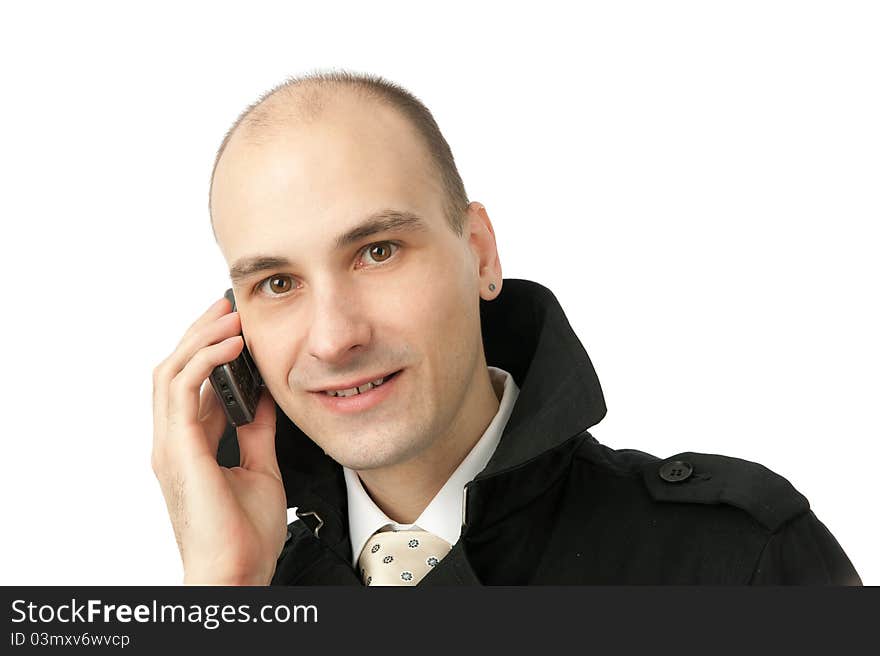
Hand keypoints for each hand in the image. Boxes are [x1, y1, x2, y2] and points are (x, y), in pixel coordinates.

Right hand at [151, 297, 286, 584]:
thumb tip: (263, 398)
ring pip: (171, 371)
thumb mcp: (259, 467)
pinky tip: (232, 344)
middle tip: (227, 306)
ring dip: (200, 337)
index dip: (209, 348)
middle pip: (174, 368)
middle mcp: (173, 440)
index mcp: (190, 444)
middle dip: (199, 332)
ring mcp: (170, 444)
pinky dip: (205, 360)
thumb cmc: (244, 535)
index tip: (235, 324)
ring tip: (230, 315)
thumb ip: (255, 432)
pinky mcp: (178, 450)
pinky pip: (182, 390)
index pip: (191, 382)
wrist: (237, 573)